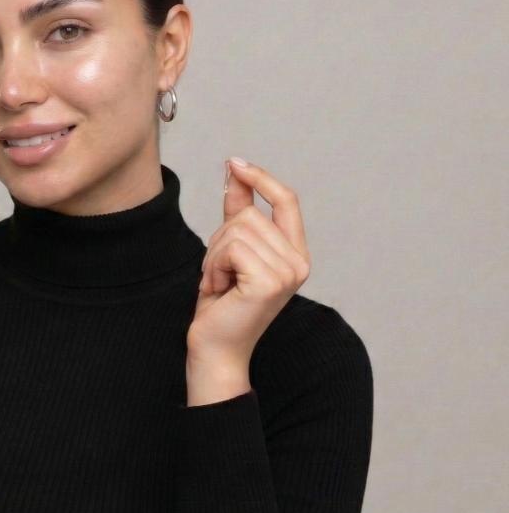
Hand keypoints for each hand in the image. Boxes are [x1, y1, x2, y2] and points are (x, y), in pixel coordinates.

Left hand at [187, 158, 310, 365]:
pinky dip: (213, 266)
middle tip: (218, 274)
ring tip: (219, 284)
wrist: (214, 349)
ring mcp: (288, 272)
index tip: (234, 163)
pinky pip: (231, 247)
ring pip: (237, 229)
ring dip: (214, 256)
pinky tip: (217, 290)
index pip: (287, 201)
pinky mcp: (270, 281)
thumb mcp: (229, 252)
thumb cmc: (221, 305)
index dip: (262, 178)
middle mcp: (299, 262)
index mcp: (296, 254)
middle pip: (251, 214)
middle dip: (220, 240)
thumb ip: (238, 213)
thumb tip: (234, 172)